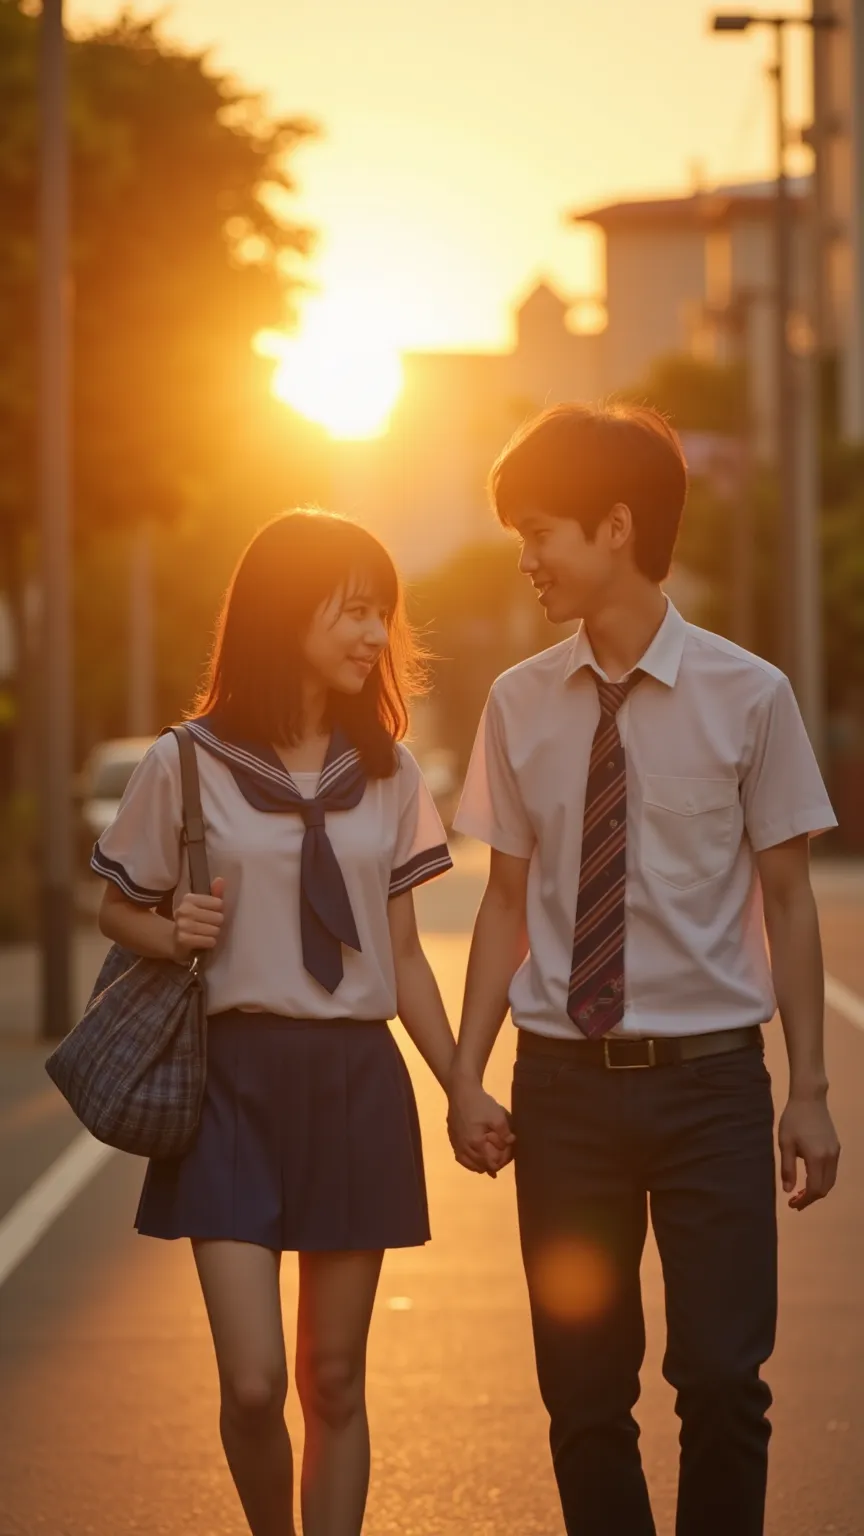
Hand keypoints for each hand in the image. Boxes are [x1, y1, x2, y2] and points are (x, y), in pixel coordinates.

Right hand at [172, 877, 224, 960]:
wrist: (175, 941)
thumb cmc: (194, 921)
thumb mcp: (204, 907)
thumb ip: (215, 894)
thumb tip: (220, 879)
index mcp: (189, 899)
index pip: (218, 903)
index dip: (219, 910)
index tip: (213, 913)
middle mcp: (184, 910)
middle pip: (218, 917)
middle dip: (218, 924)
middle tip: (211, 926)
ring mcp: (182, 925)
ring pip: (214, 930)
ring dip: (214, 934)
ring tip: (208, 933)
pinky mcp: (183, 940)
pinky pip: (209, 941)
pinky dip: (210, 942)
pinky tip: (205, 941)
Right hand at [447, 1073, 514, 1176]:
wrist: (461, 1091)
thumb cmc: (480, 1103)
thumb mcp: (497, 1116)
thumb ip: (505, 1132)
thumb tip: (511, 1142)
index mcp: (475, 1142)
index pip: (488, 1161)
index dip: (497, 1165)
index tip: (503, 1165)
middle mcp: (464, 1146)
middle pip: (477, 1164)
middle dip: (487, 1167)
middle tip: (496, 1168)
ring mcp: (456, 1142)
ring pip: (466, 1162)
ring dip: (476, 1166)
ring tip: (484, 1167)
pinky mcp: (452, 1137)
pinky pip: (458, 1155)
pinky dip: (466, 1161)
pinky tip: (471, 1157)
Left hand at [778, 1095, 839, 1210]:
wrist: (809, 1099)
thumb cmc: (793, 1120)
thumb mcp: (785, 1144)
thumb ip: (787, 1168)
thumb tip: (788, 1191)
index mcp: (816, 1158)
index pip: (815, 1189)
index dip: (804, 1200)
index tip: (792, 1204)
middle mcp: (830, 1157)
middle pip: (825, 1187)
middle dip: (811, 1198)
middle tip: (795, 1201)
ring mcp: (835, 1152)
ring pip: (831, 1180)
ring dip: (818, 1189)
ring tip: (801, 1192)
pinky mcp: (836, 1147)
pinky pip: (832, 1170)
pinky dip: (822, 1179)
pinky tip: (810, 1177)